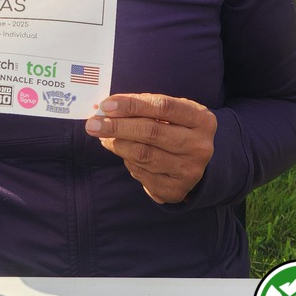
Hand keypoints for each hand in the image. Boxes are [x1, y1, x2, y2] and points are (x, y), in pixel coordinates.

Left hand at [85, 93, 216, 203]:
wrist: (198, 162)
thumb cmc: (177, 128)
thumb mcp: (172, 112)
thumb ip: (144, 107)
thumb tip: (107, 109)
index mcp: (202, 120)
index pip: (162, 106)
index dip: (132, 105)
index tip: (106, 105)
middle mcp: (199, 146)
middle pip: (151, 132)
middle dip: (117, 126)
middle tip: (93, 124)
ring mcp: (189, 171)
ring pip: (143, 155)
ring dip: (117, 144)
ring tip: (104, 136)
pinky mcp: (175, 190)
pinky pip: (142, 174)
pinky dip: (126, 160)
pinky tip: (120, 151)